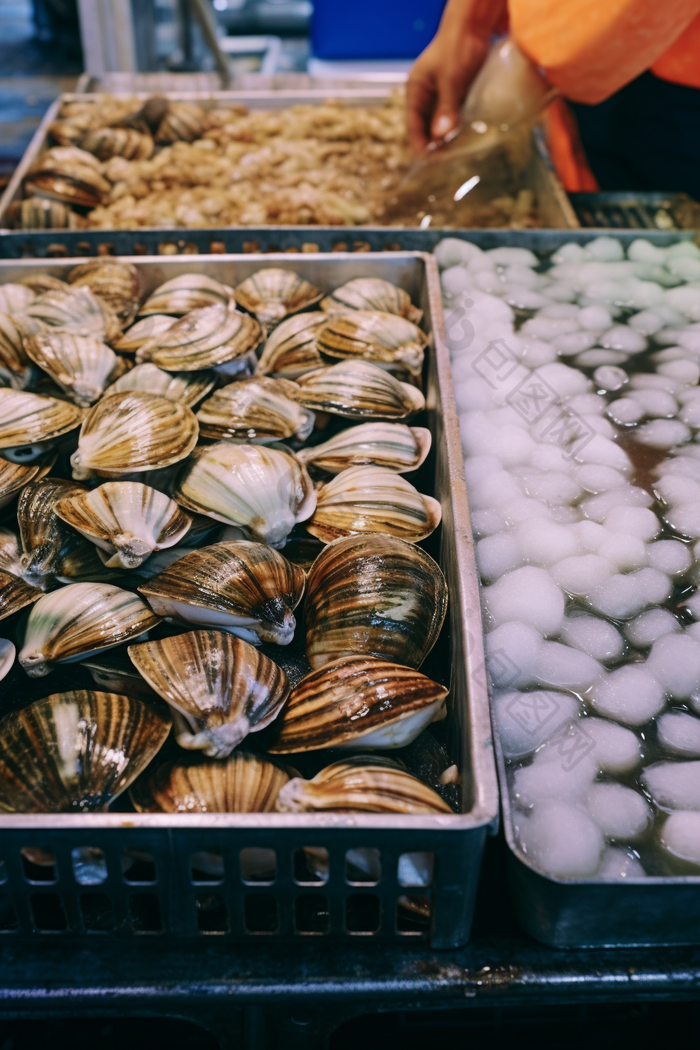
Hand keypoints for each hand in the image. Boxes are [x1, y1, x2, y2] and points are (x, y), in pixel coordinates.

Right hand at [406, 0, 507, 153]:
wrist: (474, 24)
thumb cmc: (457, 46)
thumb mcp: (451, 78)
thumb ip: (446, 107)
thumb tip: (440, 136)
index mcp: (416, 91)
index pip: (413, 128)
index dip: (422, 147)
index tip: (434, 162)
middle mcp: (425, 96)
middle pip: (426, 129)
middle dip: (436, 146)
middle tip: (450, 162)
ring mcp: (440, 95)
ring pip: (440, 125)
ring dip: (448, 139)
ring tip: (459, 154)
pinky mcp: (455, 94)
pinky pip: (454, 117)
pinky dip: (459, 128)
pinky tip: (468, 138)